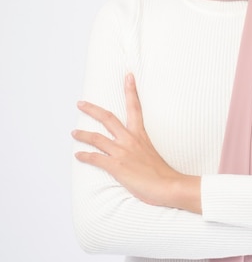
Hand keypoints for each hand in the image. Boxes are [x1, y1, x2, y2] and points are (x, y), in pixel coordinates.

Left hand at [72, 74, 199, 209]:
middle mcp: (130, 139)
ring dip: (83, 134)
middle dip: (92, 109)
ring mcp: (122, 152)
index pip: (135, 107)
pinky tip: (78, 155)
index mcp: (140, 134)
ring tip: (74, 132)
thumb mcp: (152, 153)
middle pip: (108, 118)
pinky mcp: (116, 166)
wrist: (168, 185)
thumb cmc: (162, 173)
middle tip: (80, 103)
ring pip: (97, 138)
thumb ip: (142, 148)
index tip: (128, 76)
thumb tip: (137, 151)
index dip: (130, 90)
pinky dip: (85, 156)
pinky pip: (96, 158)